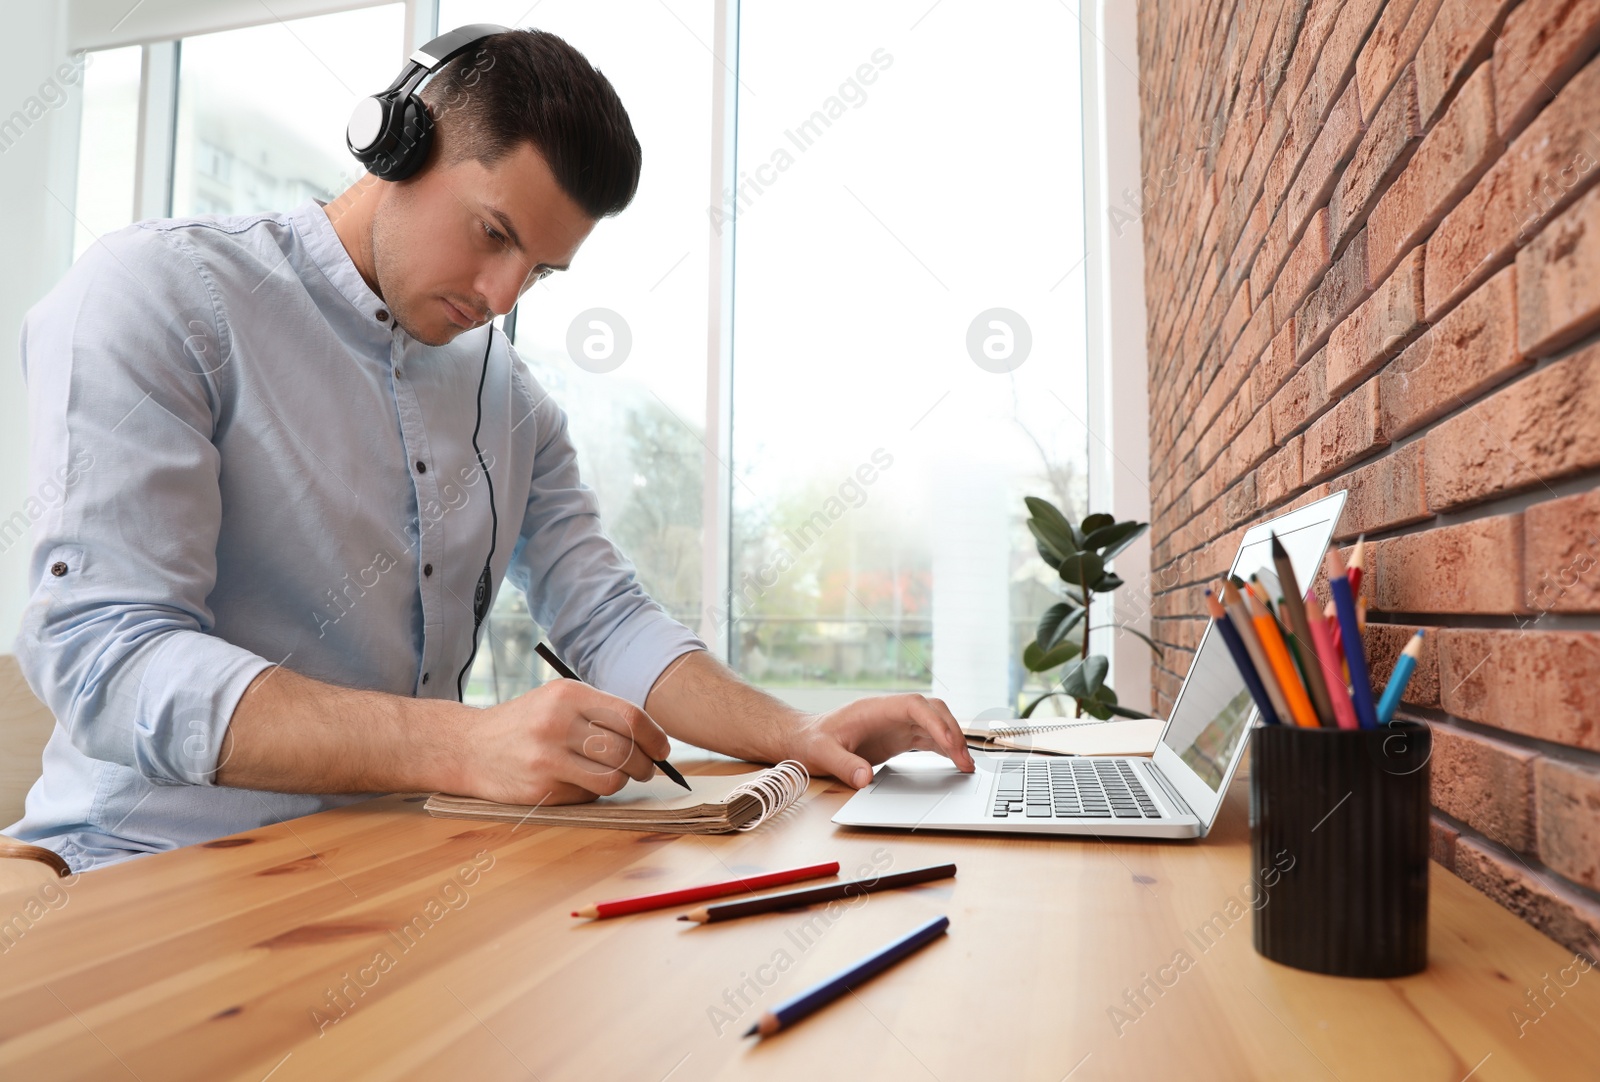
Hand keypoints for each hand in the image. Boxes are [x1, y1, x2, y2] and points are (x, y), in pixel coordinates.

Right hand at [456, 680, 670, 804]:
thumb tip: (652, 738)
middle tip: (647, 768)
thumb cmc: (526, 723)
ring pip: (613, 779)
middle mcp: (557, 724)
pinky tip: (581, 781)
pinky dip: (594, 791)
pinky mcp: (540, 788)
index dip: (655, 736)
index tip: (662, 749)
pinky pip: (588, 795)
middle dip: (645, 765)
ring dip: (624, 781)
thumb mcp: (558, 700)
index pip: (630, 717)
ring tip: (619, 776)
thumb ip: (600, 712)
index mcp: (567, 695)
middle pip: (625, 751)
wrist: (470, 747)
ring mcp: (547, 758)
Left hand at [788, 694, 974, 788]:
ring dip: (952, 741)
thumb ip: (843, 765)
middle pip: (932, 711)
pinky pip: (928, 738)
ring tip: (966, 766)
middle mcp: (891, 713)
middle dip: (952, 732)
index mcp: (875, 709)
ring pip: (935, 724)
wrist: (805, 739)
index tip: (948, 742)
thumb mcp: (822, 753)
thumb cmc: (811, 740)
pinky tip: (956, 763)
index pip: (914, 705)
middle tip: (964, 761)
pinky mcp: (898, 738)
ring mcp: (897, 724)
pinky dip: (944, 748)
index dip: (935, 721)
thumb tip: (865, 780)